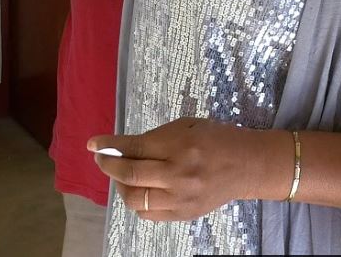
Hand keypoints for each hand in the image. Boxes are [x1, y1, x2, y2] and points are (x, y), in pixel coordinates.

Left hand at [89, 118, 285, 221]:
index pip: (135, 147)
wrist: (247, 165)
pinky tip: (137, 191)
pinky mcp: (183, 214)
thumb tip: (121, 147)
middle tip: (102, 159)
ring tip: (121, 176)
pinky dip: (136, 203)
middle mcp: (179, 174)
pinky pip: (148, 214)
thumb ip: (154, 138)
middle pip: (130, 174)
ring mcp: (181, 198)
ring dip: (120, 186)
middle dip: (109, 165)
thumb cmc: (216, 139)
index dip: (109, 145)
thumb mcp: (186, 127)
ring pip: (135, 199)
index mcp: (181, 145)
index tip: (93, 144)